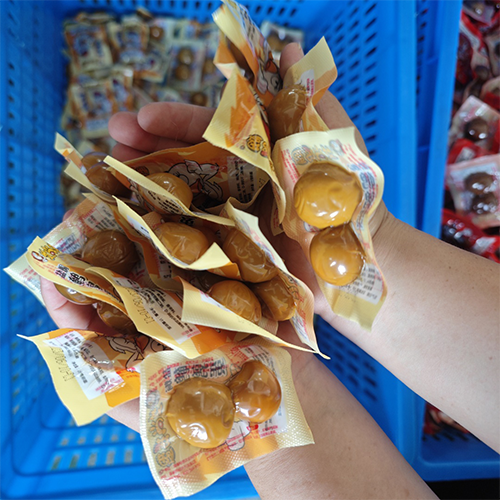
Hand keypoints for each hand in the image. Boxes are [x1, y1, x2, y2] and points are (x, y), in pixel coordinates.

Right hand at [108, 43, 388, 322]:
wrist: (358, 261)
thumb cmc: (346, 198)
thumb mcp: (331, 141)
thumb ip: (308, 99)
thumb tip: (290, 48)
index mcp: (257, 154)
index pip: (207, 131)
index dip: (173, 122)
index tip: (139, 117)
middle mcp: (239, 184)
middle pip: (184, 163)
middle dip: (145, 149)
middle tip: (109, 141)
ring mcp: (231, 220)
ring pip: (181, 198)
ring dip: (144, 186)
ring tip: (106, 178)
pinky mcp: (230, 254)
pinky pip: (191, 239)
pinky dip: (161, 230)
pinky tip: (131, 223)